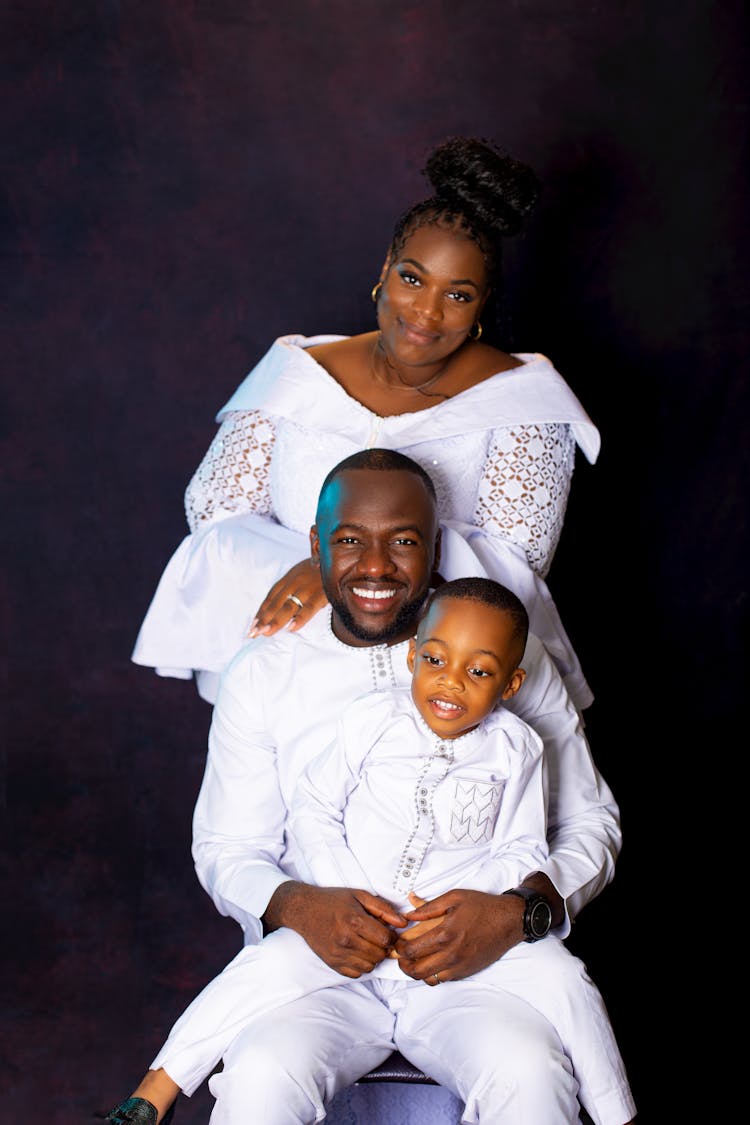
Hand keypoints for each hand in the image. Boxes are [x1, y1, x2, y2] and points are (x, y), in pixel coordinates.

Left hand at [247, 559, 326, 637]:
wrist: (340, 555)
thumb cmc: (321, 569)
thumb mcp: (303, 574)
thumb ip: (292, 588)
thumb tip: (280, 609)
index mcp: (290, 578)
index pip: (271, 597)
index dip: (262, 611)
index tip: (253, 625)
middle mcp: (295, 581)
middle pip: (276, 603)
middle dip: (264, 618)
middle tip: (254, 633)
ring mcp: (308, 587)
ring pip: (289, 606)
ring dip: (276, 620)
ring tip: (267, 632)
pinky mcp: (322, 592)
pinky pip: (309, 607)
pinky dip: (300, 618)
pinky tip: (291, 628)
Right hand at [264, 882, 406, 977]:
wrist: (303, 910)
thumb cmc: (332, 900)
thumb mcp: (359, 896)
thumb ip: (383, 909)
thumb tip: (403, 922)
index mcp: (354, 921)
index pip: (386, 939)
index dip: (392, 936)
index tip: (388, 931)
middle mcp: (346, 940)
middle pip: (380, 955)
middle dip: (383, 947)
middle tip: (378, 937)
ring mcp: (338, 954)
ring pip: (370, 966)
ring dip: (373, 957)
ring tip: (367, 943)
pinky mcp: (332, 963)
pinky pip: (356, 973)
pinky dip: (361, 964)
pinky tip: (356, 951)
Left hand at [393, 889, 525, 983]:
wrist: (508, 921)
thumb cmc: (482, 907)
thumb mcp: (454, 898)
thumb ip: (428, 907)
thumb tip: (409, 913)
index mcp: (445, 934)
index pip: (412, 950)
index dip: (398, 949)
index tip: (396, 944)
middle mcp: (451, 954)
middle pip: (416, 970)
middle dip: (403, 965)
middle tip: (399, 956)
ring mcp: (459, 966)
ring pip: (428, 979)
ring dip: (416, 972)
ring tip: (412, 961)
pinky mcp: (466, 971)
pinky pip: (443, 980)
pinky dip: (432, 975)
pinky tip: (430, 964)